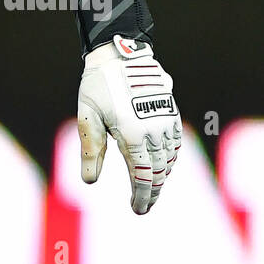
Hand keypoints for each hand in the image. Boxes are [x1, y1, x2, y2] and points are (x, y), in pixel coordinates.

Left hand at [77, 34, 181, 214]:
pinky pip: (175, 142)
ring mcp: (165, 120)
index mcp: (132, 135)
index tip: (138, 210)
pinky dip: (169, 157)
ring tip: (149, 186)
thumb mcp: (88, 116)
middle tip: (144, 205)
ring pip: (169, 159)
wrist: (120, 52)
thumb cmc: (98, 84)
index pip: (142, 177)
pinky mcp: (171, 110)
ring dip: (160, 175)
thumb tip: (89, 182)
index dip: (141, 197)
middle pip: (158, 172)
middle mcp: (154, 131)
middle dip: (151, 192)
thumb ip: (90, 149)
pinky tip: (161, 162)